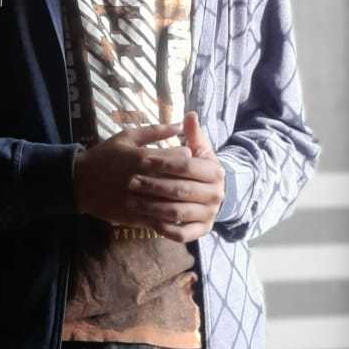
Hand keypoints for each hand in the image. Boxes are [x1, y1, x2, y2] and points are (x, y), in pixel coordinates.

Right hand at [73, 122, 186, 225]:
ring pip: (171, 203)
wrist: (79, 182)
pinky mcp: (134, 217)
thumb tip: (179, 124)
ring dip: (182, 199)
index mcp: (141, 159)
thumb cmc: (104, 155)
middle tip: (193, 174)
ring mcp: (138, 201)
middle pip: (177, 181)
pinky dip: (170, 217)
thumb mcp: (127, 137)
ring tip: (186, 192)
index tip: (190, 155)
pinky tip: (177, 210)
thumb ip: (155, 131)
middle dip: (188, 178)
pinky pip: (159, 220)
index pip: (178, 158)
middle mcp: (142, 181)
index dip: (188, 157)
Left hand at [125, 111, 224, 242]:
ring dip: (152, 207)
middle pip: (180, 190)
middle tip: (131, 182)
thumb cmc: (196, 168)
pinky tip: (146, 220)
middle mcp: (216, 195)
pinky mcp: (202, 231)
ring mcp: (209, 215)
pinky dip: (164, 229)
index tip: (143, 160)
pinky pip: (181, 234)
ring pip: (177, 213)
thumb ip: (192, 134)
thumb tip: (190, 115)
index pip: (187, 166)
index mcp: (215, 172)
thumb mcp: (197, 149)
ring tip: (132, 200)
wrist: (209, 195)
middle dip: (154, 186)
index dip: (164, 162)